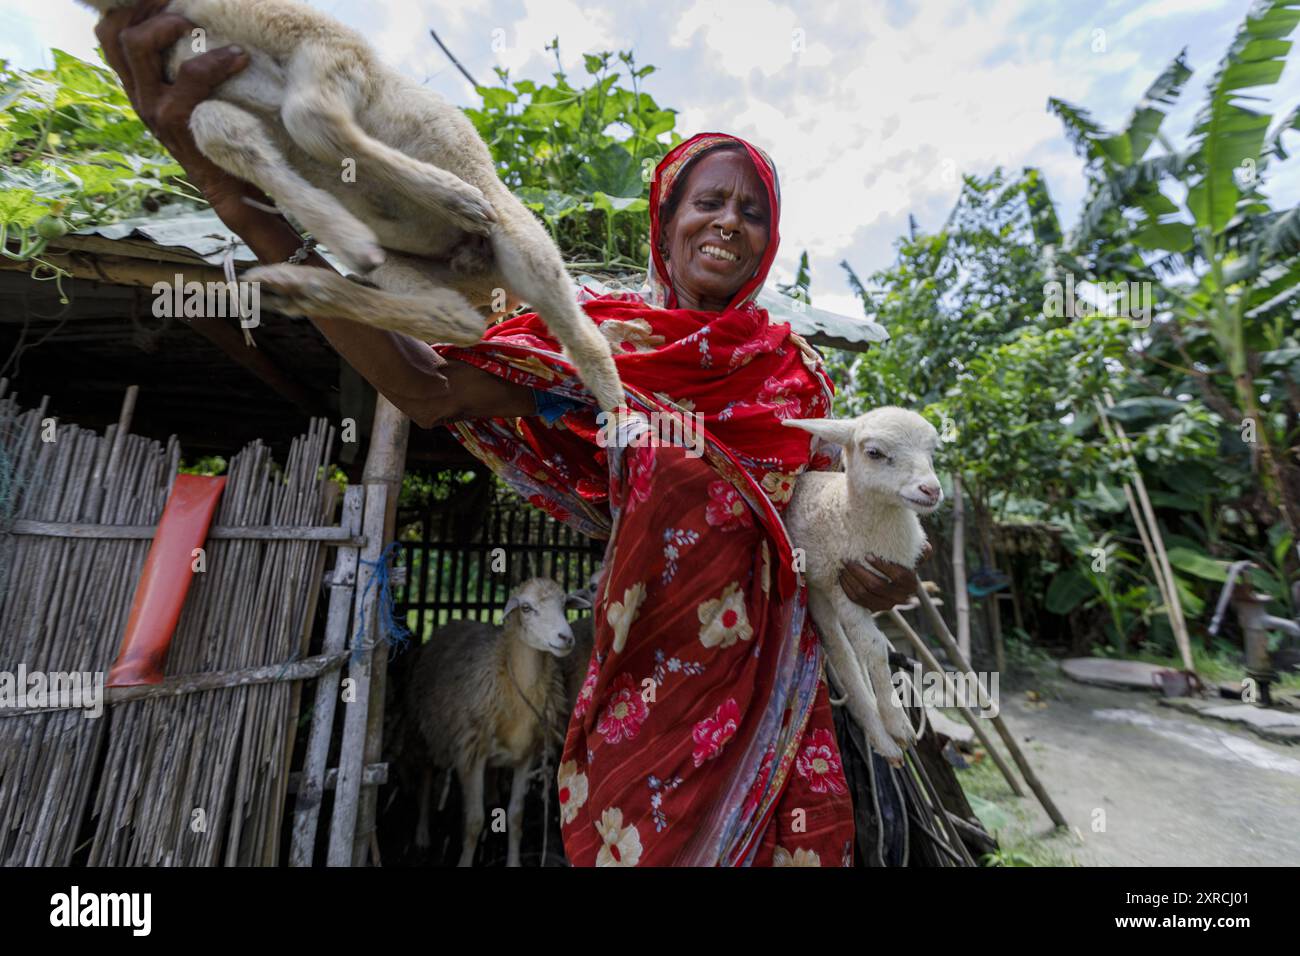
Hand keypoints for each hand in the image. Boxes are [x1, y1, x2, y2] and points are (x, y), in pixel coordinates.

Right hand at [95, 0, 263, 227]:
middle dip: (147, 8)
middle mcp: (138, 96)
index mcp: (139, 87)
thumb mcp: (196, 99)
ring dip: (170, 24)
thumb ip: (188, 71)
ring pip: (139, 46)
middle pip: (116, 33)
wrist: (232, 190)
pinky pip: (188, 76)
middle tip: (183, 6)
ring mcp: (152, 109)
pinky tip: (239, 56)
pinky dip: (215, 61)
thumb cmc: (222, 136)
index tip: (164, 0)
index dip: (131, 9)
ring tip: (198, 21)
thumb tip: (210, 29)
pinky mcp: (176, 121)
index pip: (110, 35)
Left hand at [839, 540, 931, 612]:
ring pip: (865, 594)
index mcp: (910, 583)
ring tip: (844, 567)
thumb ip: (920, 550)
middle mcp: (900, 597)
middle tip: (847, 560)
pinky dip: (847, 588)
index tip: (867, 555)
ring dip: (851, 580)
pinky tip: (842, 577)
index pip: (898, 576)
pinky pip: (857, 601)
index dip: (882, 566)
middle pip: (878, 586)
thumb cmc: (899, 559)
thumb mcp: (911, 554)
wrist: (889, 576)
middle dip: (859, 572)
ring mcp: (886, 605)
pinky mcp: (873, 609)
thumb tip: (926, 548)